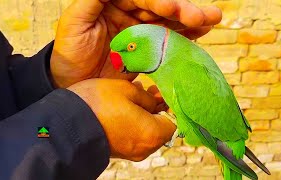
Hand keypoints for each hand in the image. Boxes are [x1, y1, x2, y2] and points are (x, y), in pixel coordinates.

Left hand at [50, 0, 221, 87]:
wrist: (71, 82)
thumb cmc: (69, 52)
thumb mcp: (75, 21)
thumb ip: (93, 0)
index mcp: (116, 3)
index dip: (160, 3)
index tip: (173, 9)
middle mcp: (131, 15)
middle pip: (161, 8)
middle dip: (183, 11)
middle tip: (204, 16)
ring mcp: (140, 34)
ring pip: (169, 23)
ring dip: (191, 22)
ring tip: (211, 20)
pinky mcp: (146, 53)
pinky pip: (168, 43)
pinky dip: (185, 39)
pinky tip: (200, 35)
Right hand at [67, 79, 175, 160]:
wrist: (65, 125)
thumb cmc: (97, 104)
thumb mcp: (126, 90)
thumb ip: (148, 98)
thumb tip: (156, 102)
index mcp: (152, 134)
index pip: (174, 121)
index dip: (170, 105)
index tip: (163, 92)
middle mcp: (144, 148)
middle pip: (161, 127)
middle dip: (157, 108)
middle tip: (149, 90)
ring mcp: (131, 152)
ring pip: (146, 131)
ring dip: (145, 114)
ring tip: (135, 95)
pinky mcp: (118, 151)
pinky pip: (134, 136)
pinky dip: (134, 123)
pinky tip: (124, 107)